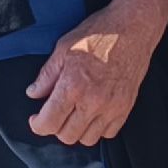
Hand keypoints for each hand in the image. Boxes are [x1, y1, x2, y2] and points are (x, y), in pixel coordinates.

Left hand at [26, 2, 160, 146]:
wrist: (133, 28)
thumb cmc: (99, 33)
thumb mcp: (63, 48)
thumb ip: (47, 75)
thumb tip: (34, 92)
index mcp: (73, 86)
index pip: (49, 123)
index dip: (37, 124)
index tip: (36, 119)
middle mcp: (92, 101)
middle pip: (67, 136)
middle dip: (55, 128)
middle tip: (55, 114)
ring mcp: (111, 107)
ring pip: (87, 139)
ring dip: (77, 130)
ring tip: (74, 114)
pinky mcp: (125, 107)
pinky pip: (108, 133)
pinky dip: (98, 129)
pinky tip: (92, 113)